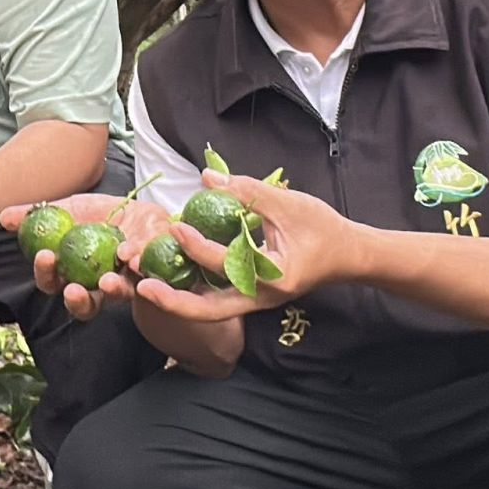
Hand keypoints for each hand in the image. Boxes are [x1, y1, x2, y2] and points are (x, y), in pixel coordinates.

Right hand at [0, 193, 170, 321]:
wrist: (138, 206)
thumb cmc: (98, 213)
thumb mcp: (66, 208)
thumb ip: (36, 215)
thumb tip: (3, 217)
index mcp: (73, 273)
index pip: (53, 283)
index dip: (47, 275)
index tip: (46, 256)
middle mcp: (97, 286)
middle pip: (83, 305)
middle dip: (77, 301)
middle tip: (73, 289)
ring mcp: (125, 283)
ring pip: (116, 297)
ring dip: (110, 291)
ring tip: (108, 280)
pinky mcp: (151, 274)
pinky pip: (146, 276)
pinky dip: (138, 266)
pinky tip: (133, 255)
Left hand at [136, 169, 363, 321]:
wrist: (348, 254)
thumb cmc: (323, 228)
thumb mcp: (289, 204)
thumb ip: (248, 191)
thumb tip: (207, 176)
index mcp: (273, 278)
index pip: (226, 264)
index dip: (197, 245)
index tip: (174, 224)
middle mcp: (260, 297)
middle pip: (209, 311)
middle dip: (174, 302)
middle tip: (141, 286)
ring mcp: (254, 300)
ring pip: (210, 309)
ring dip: (178, 299)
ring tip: (144, 283)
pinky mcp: (250, 294)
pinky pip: (216, 297)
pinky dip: (193, 288)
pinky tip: (169, 272)